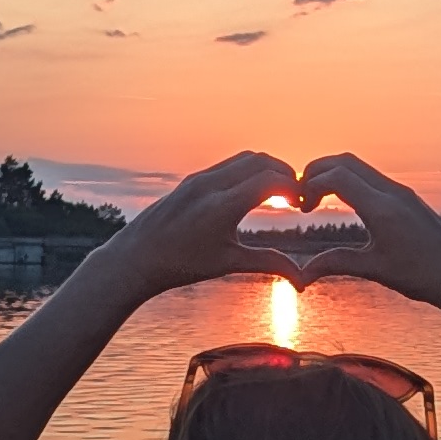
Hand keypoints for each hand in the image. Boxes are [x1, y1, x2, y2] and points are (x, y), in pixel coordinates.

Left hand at [102, 148, 300, 300]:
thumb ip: (268, 263)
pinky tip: (251, 192)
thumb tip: (301, 280)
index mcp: (223, 205)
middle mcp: (211, 185)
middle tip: (296, 194)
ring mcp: (199, 179)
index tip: (303, 204)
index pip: (271, 180)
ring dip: (266, 168)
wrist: (137, 257)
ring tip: (278, 191)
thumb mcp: (228, 263)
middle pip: (261, 161)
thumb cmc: (181, 264)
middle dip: (285, 172)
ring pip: (244, 158)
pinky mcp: (191, 180)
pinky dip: (247, 170)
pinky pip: (227, 164)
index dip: (295, 188)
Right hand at [278, 151, 440, 313]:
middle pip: (345, 161)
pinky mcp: (408, 198)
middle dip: (316, 171)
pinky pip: (372, 177)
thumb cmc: (423, 276)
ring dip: (333, 174)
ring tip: (318, 198)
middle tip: (301, 195)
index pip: (336, 177)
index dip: (310, 186)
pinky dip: (350, 180)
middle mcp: (393, 192)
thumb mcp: (375, 269)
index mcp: (382, 208)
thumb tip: (302, 274)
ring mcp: (402, 192)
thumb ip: (337, 263)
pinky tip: (344, 203)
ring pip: (359, 166)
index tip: (301, 208)